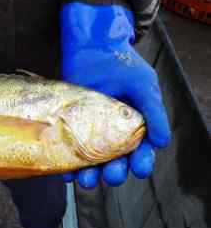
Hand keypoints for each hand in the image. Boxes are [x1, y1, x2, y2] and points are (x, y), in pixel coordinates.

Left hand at [60, 2, 170, 187]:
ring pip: (92, 160)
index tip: (139, 168)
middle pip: (116, 161)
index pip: (141, 151)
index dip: (142, 162)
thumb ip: (153, 112)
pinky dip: (67, 163)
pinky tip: (66, 172)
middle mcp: (112, 131)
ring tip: (87, 181)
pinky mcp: (71, 124)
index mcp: (134, 125)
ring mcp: (90, 129)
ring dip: (91, 174)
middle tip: (112, 175)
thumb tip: (162, 142)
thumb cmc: (121, 64)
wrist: (91, 47)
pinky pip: (68, 148)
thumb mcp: (142, 86)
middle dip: (115, 172)